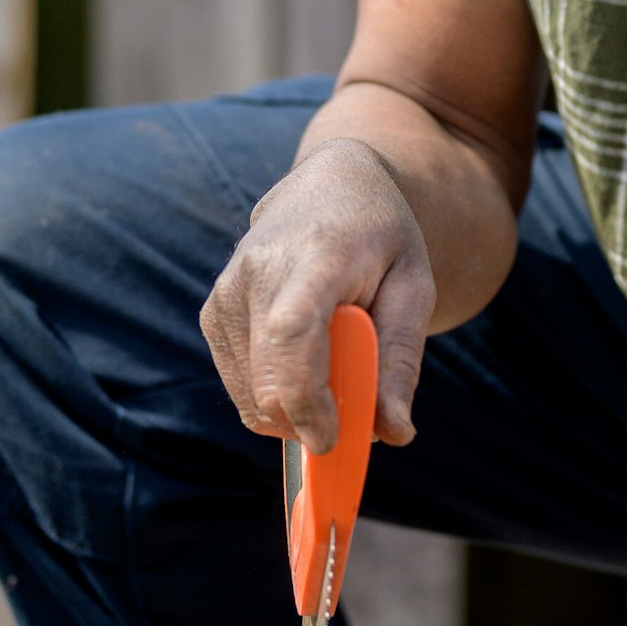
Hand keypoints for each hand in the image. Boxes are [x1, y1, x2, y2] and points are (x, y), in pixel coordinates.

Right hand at [199, 138, 432, 450]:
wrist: (330, 186)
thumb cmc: (382, 238)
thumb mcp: (414, 289)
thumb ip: (401, 360)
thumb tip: (393, 434)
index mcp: (315, 255)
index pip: (292, 334)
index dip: (308, 399)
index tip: (334, 439)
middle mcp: (257, 271)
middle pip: (267, 379)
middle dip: (310, 421)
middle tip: (352, 418)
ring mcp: (226, 292)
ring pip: (250, 394)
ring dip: (294, 412)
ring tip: (335, 375)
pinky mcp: (212, 312)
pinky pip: (239, 386)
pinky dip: (274, 398)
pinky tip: (307, 366)